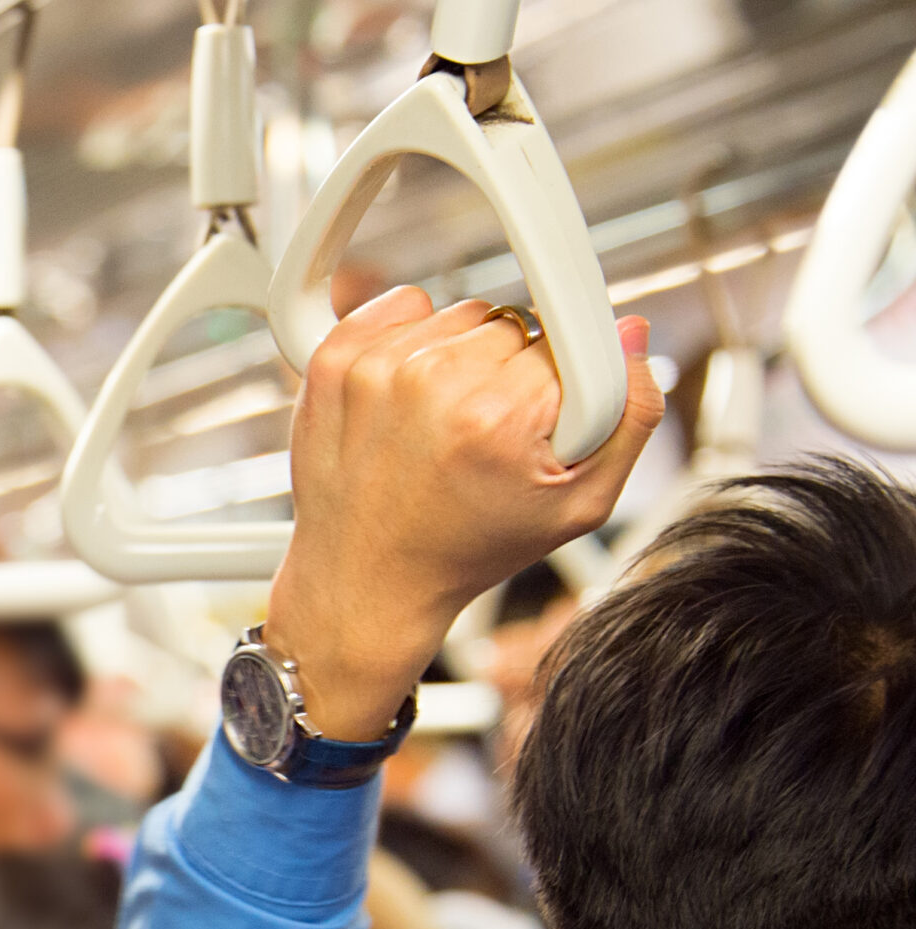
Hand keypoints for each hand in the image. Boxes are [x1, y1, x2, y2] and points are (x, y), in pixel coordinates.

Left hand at [271, 288, 664, 738]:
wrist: (366, 582)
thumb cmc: (466, 550)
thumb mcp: (578, 507)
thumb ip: (630, 415)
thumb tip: (631, 330)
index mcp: (496, 417)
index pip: (567, 342)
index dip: (564, 382)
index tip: (542, 415)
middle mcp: (431, 383)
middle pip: (514, 326)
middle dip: (513, 371)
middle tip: (486, 435)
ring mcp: (375, 369)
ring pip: (462, 317)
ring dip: (461, 358)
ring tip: (443, 426)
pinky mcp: (335, 361)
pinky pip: (402, 307)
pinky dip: (411, 340)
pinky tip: (408, 399)